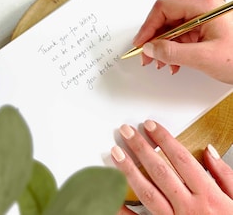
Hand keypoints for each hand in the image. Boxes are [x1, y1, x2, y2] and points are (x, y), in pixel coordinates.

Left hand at [111, 121, 232, 214]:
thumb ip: (225, 175)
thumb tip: (208, 151)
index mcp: (207, 196)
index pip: (180, 159)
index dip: (163, 139)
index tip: (150, 126)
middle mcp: (188, 208)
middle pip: (159, 171)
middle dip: (141, 148)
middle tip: (126, 132)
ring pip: (147, 192)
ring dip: (129, 170)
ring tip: (116, 153)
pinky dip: (123, 207)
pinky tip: (112, 193)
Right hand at [133, 0, 232, 83]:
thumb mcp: (204, 57)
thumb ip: (172, 53)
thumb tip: (150, 48)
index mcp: (204, 8)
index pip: (164, 8)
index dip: (148, 26)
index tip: (141, 42)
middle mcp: (202, 10)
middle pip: (166, 18)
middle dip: (154, 39)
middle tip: (146, 55)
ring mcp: (203, 21)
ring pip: (172, 29)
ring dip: (162, 47)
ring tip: (160, 62)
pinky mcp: (203, 32)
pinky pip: (180, 38)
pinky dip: (172, 50)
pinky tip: (173, 63)